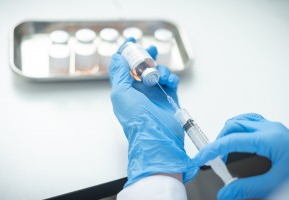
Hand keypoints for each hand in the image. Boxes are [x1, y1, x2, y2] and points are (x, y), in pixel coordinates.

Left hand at [109, 38, 197, 186]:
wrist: (157, 136)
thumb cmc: (136, 118)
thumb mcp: (121, 94)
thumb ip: (120, 74)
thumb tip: (118, 57)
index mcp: (125, 89)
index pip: (125, 67)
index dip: (128, 53)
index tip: (132, 41)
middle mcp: (139, 90)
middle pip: (142, 67)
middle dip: (146, 56)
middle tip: (150, 50)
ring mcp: (154, 93)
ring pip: (158, 72)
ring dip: (160, 69)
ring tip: (161, 75)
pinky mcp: (168, 96)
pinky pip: (170, 81)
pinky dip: (171, 77)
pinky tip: (170, 81)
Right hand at [193, 113, 288, 199]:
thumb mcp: (275, 183)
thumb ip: (247, 188)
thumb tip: (226, 193)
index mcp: (269, 140)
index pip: (231, 141)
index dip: (212, 150)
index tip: (201, 158)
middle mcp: (269, 129)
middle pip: (232, 126)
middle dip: (218, 141)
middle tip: (213, 159)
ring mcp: (271, 126)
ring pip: (239, 120)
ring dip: (226, 133)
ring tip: (222, 149)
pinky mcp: (272, 127)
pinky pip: (248, 120)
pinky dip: (236, 128)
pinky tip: (236, 137)